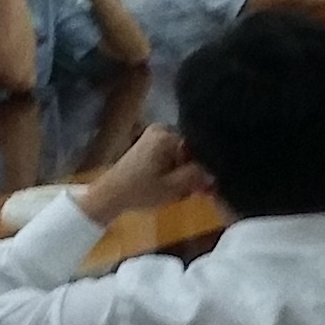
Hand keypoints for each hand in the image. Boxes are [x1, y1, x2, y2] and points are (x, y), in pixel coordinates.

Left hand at [75, 123, 202, 225]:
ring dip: (185, 172)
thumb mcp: (173, 187)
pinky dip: (174, 170)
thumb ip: (196, 177)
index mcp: (167, 135)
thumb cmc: (139, 191)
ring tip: (182, 192)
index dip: (206, 167)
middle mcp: (162, 129)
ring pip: (181, 154)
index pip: (199, 146)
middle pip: (190, 150)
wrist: (109, 195)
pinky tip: (173, 186)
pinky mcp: (148, 145)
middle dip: (195, 171)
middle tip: (197, 192)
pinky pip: (171, 155)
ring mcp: (153, 136)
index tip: (209, 186)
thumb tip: (214, 173)